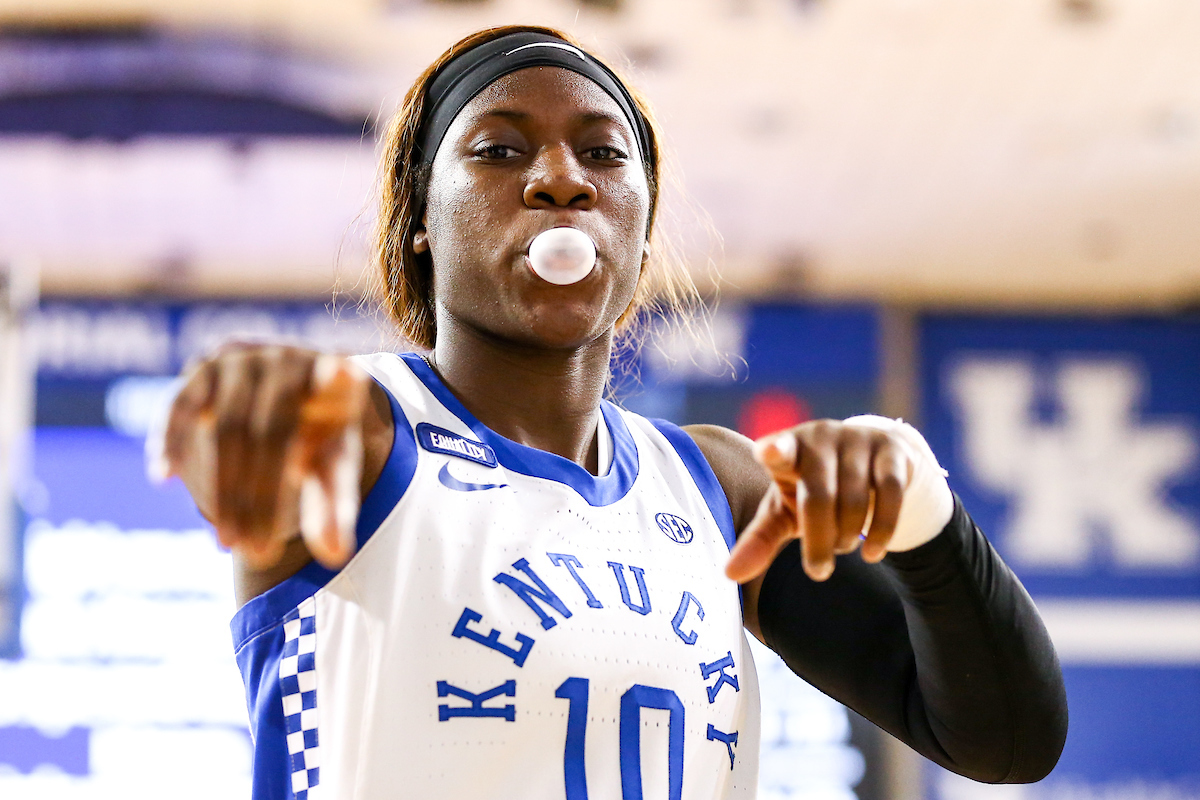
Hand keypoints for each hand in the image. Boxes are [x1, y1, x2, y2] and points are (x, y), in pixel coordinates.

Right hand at [148, 343, 370, 569]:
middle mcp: (288, 360)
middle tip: (259, 552)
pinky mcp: (202, 368)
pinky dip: (170, 440)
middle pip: (273, 431)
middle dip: (264, 497)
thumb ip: (335, 506)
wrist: (284, 392)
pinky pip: (180, 405)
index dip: (338, 378)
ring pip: (227, 426)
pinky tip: (163, 477)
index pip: (339, 378)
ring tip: (228, 543)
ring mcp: (241, 359)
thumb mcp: (331, 469)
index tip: (343, 373)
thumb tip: (334, 557)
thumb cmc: (317, 438)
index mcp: (334, 378)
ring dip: (226, 489)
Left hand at [725, 416, 951, 583]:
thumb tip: (729, 575)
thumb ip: (759, 539)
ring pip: (855, 499)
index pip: (777, 449)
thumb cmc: (812, 488)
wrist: (869, 460)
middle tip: (818, 572)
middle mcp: (820, 437)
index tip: (767, 452)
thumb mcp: (784, 510)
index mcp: (786, 448)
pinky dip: (881, 530)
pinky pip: (889, 494)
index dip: (774, 451)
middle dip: (818, 541)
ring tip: (842, 548)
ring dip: (847, 537)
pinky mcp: (890, 450)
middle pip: (818, 495)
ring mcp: (857, 440)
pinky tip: (872, 553)